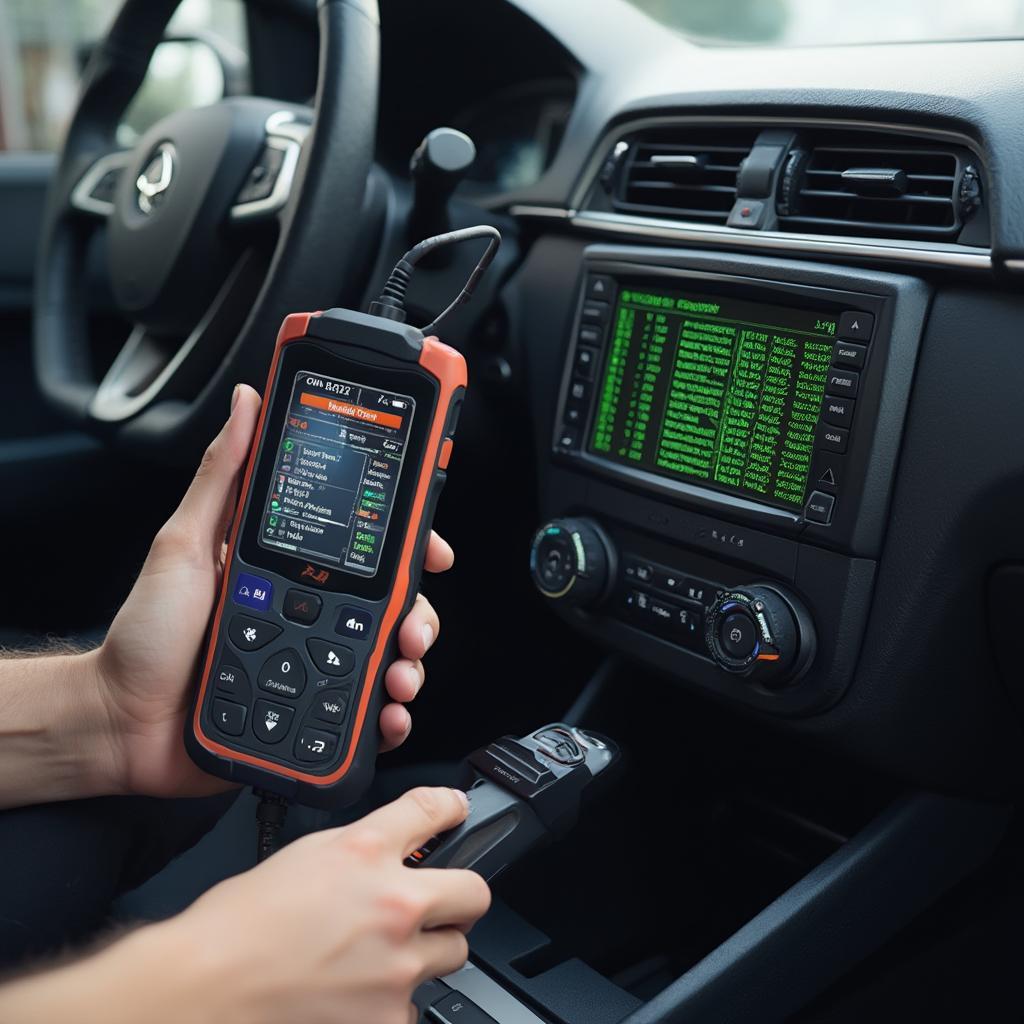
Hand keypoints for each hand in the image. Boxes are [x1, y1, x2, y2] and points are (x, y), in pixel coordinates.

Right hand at [0, 788, 490, 1023]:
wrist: (203, 990)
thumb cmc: (236, 925)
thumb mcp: (304, 856)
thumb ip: (361, 848)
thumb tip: (393, 850)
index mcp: (365, 852)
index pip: (435, 810)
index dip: (451, 808)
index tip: (455, 813)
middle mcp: (392, 904)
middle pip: (474, 893)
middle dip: (457, 896)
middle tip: (434, 903)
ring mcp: (397, 967)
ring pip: (452, 955)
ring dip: (426, 952)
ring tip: (380, 959)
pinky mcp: (388, 1019)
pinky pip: (415, 1007)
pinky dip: (392, 1003)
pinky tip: (357, 996)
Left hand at [92, 385, 453, 797]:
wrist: (121, 723)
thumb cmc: (147, 634)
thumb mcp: (183, 543)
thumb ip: (221, 475)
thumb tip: (248, 403)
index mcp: (288, 569)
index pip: (361, 548)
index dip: (406, 546)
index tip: (431, 549)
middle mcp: (309, 613)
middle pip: (389, 606)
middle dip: (417, 615)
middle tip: (412, 628)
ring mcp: (312, 664)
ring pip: (387, 658)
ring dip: (409, 666)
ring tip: (397, 678)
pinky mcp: (310, 713)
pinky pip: (364, 712)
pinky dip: (387, 716)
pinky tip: (386, 716)